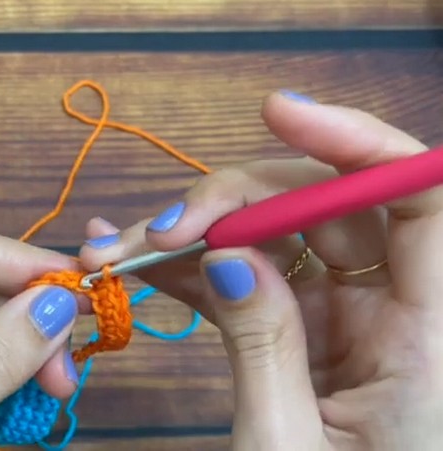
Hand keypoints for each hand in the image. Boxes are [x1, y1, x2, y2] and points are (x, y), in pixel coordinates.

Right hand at [79, 91, 442, 449]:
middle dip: (235, 200)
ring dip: (197, 235)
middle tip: (155, 228)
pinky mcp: (310, 340)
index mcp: (431, 340)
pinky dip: (195, 270)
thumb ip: (261, 345)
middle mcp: (399, 315)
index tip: (278, 115)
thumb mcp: (288, 449)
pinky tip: (140, 266)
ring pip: (278, 239)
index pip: (423, 200)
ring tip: (120, 253)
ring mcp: (351, 325)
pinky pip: (253, 282)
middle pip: (328, 208)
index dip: (359, 141)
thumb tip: (226, 255)